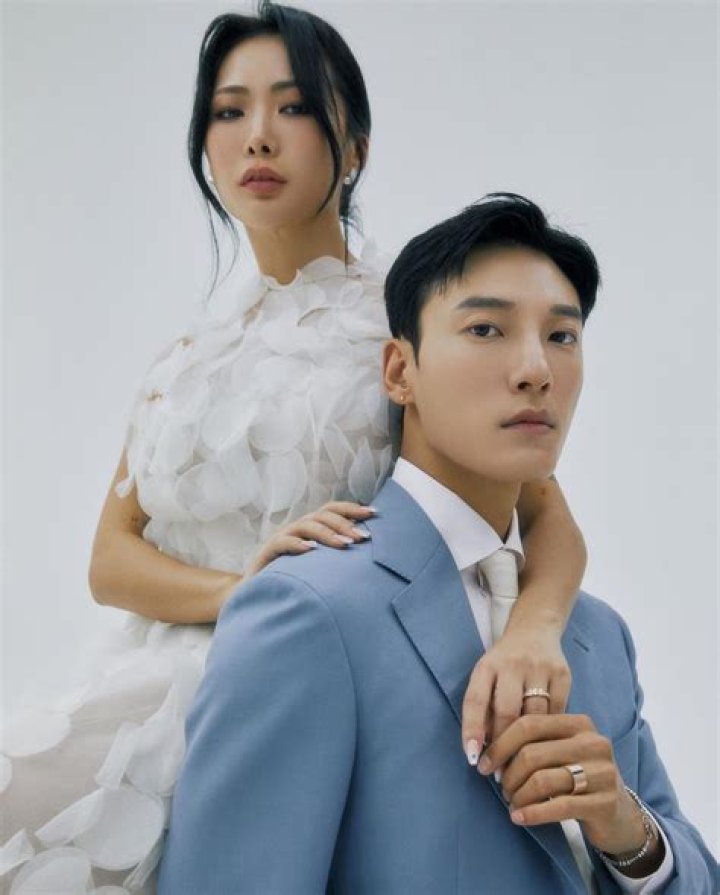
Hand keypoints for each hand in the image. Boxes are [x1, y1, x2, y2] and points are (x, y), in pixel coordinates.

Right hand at [243, 501, 375, 578]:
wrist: (259, 597)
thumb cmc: (296, 581)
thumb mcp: (321, 566)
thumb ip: (339, 557)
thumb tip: (371, 553)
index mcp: (312, 529)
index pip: (332, 510)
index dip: (352, 509)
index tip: (374, 513)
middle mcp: (298, 529)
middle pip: (322, 515)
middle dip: (344, 524)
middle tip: (362, 538)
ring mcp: (282, 539)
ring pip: (305, 525)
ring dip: (327, 533)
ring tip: (345, 545)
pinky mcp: (267, 554)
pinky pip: (282, 543)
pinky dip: (297, 544)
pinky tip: (311, 550)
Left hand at [461, 623, 569, 761]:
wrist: (535, 630)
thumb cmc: (504, 664)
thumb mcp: (487, 676)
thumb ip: (483, 707)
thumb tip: (482, 751)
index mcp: (487, 665)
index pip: (475, 699)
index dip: (472, 730)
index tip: (472, 758)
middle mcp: (512, 664)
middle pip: (506, 711)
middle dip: (502, 746)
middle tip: (498, 772)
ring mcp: (539, 668)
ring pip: (534, 716)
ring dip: (527, 746)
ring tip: (520, 768)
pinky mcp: (562, 675)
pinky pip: (557, 713)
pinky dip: (550, 733)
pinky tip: (546, 747)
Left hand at [477, 714, 654, 858]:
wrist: (619, 815)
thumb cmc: (579, 778)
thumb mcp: (562, 752)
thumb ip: (534, 743)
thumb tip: (486, 747)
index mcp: (579, 723)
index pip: (529, 724)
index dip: (500, 745)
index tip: (483, 764)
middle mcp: (594, 742)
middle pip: (532, 754)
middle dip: (508, 774)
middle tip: (501, 788)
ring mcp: (603, 772)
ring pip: (542, 780)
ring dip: (518, 795)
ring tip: (511, 803)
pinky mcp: (605, 802)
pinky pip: (559, 806)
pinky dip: (532, 813)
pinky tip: (518, 817)